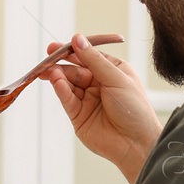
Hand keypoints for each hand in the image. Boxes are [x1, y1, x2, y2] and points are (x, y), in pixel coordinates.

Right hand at [44, 33, 161, 183]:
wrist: (136, 144)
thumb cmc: (135, 110)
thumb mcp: (116, 78)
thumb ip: (94, 60)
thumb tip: (77, 39)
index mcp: (112, 72)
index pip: (89, 56)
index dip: (74, 51)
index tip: (58, 46)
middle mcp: (99, 85)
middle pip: (75, 70)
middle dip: (61, 64)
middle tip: (48, 59)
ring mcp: (88, 101)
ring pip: (69, 84)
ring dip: (59, 77)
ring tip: (51, 72)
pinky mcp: (79, 116)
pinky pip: (68, 100)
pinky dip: (61, 91)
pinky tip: (57, 83)